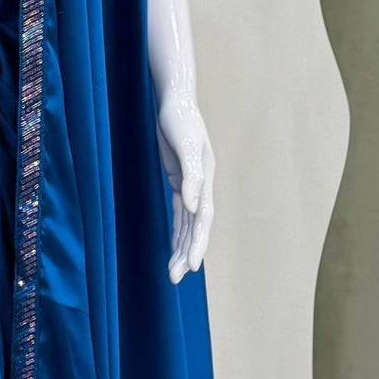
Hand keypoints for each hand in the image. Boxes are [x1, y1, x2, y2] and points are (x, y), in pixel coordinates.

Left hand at [156, 90, 214, 282]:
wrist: (175, 100)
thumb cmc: (181, 119)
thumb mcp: (185, 146)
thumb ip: (192, 176)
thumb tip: (194, 205)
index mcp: (206, 178)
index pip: (203, 218)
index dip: (198, 242)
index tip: (192, 266)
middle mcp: (201, 185)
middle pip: (195, 226)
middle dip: (187, 252)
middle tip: (175, 278)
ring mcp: (191, 184)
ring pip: (187, 224)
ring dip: (181, 247)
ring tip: (172, 273)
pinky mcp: (179, 180)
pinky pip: (179, 213)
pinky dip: (177, 231)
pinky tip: (173, 248)